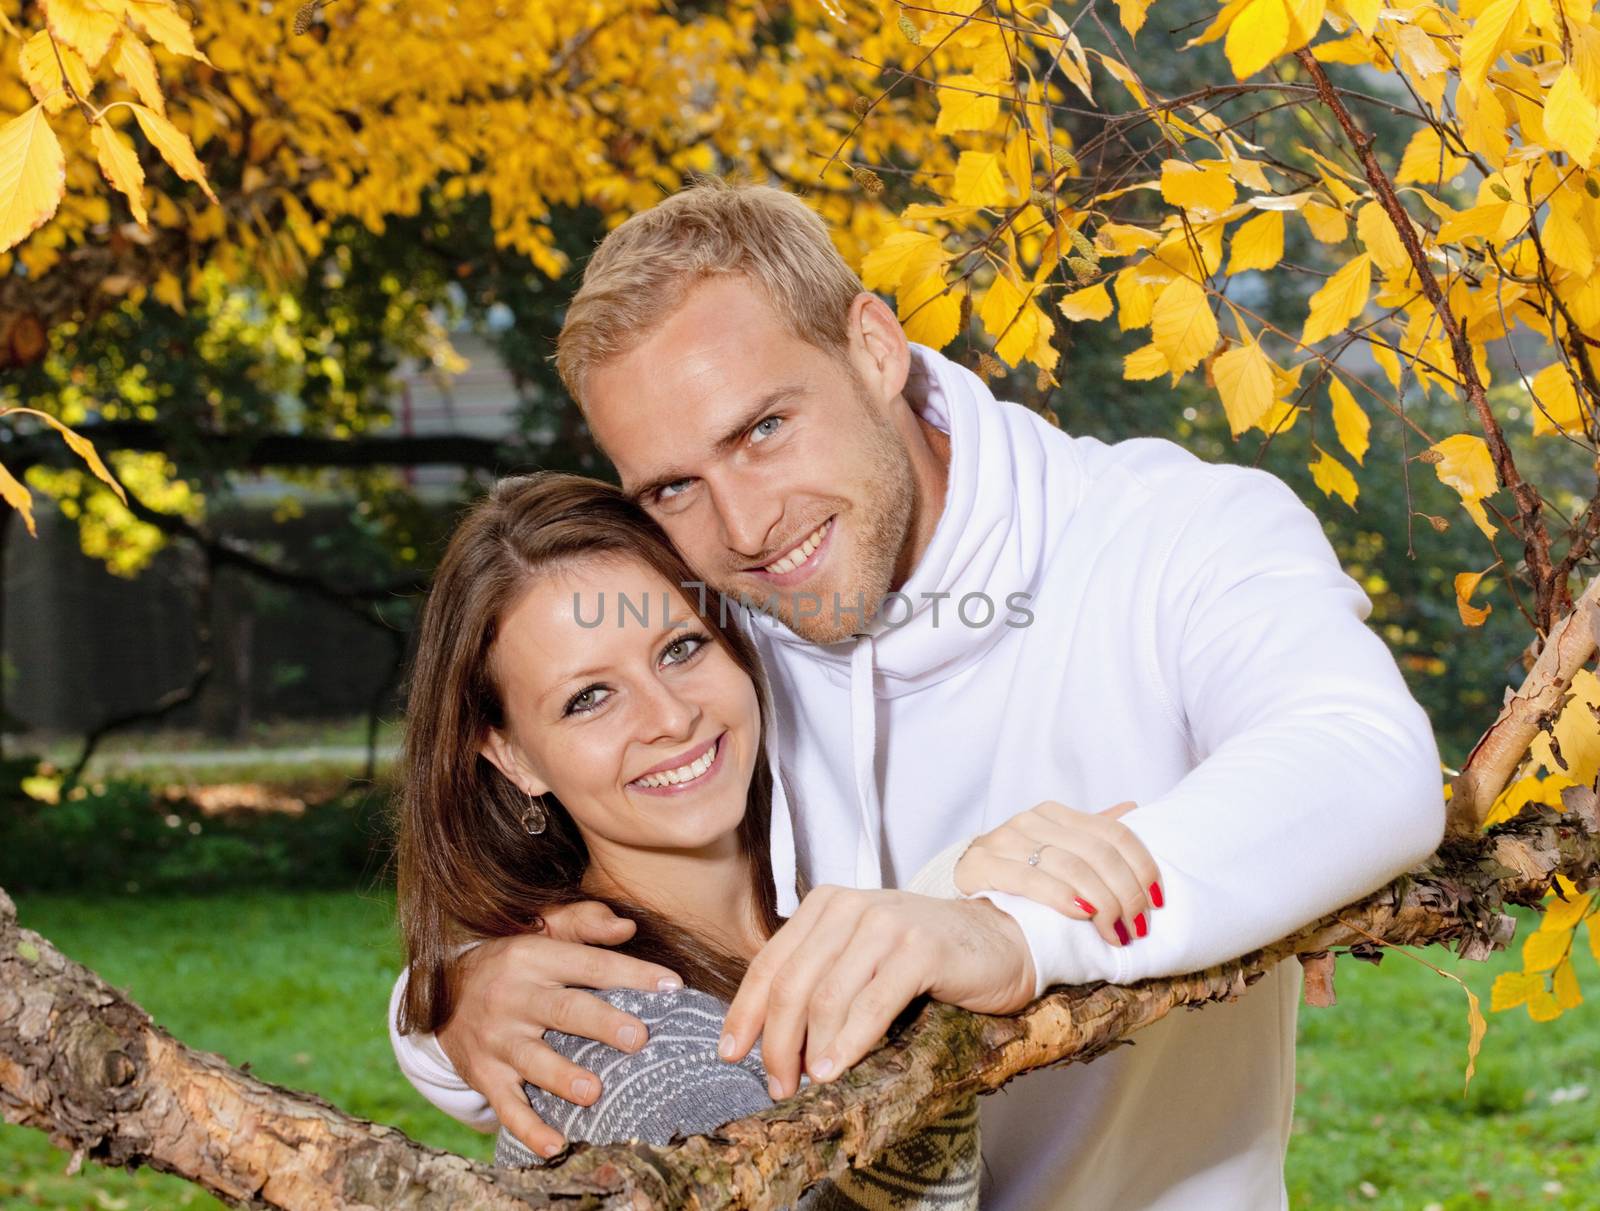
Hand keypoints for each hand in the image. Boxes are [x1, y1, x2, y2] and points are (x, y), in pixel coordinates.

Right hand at [434, 901, 681, 1157]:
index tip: (672, 986)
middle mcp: (514, 997)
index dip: (632, 974)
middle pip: (563, 1010)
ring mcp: (496, 1040)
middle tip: (638, 1038)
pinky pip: (506, 1106)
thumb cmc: (511, 960)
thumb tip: (628, 927)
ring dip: (562, 1077)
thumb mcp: (542, 932)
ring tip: (592, 1091)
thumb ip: (585, 923)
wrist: (440, 990)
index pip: (590, 965)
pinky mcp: (484, 1075)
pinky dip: (530, 1129)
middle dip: (601, 1024)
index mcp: (534, 958)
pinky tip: (556, 1146)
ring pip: (532, 1059)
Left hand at [720, 888, 1033, 1098]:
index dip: (745, 1012)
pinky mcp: (920, 949)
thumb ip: (819, 977)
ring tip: (805, 1083)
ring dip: (808, 1049)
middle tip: (776, 1084)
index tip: (730, 1053)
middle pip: (791, 984)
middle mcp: (850, 907)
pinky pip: (870, 1005)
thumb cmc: (924, 957)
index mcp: (825, 905)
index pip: (769, 963)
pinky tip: (835, 1069)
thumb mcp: (860, 956)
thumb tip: (768, 1035)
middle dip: (775, 1042)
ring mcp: (886, 923)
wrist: (999, 941)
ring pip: (825, 997)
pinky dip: (847, 1043)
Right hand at [954, 799, 1162, 947]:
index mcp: (1056, 814)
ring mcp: (1004, 840)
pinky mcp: (981, 864)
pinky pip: (1029, 878)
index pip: (1114, 834)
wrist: (961, 885)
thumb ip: (1093, 833)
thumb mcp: (1058, 849)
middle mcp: (1031, 820)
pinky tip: (1081, 914)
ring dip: (1101, 903)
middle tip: (1136, 926)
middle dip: (1125, 894)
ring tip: (1115, 932)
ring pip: (1070, 866)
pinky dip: (1061, 896)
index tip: (1157, 902)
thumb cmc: (1017, 871)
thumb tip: (1132, 808)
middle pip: (1097, 853)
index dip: (1142, 867)